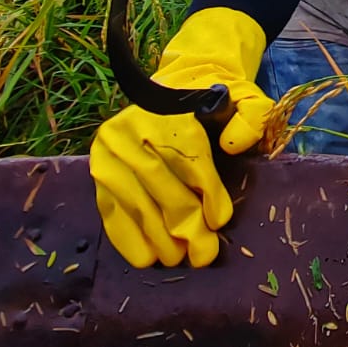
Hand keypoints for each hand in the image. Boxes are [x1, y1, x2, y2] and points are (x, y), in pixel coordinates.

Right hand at [91, 8, 274, 267]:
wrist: (178, 87)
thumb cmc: (215, 103)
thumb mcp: (243, 98)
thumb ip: (249, 116)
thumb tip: (233, 144)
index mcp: (168, 107)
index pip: (187, 155)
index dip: (206, 191)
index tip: (221, 220)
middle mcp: (131, 127)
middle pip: (159, 183)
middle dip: (183, 223)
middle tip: (204, 254)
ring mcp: (109, 150)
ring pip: (134, 201)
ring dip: (156, 237)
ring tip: (178, 259)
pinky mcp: (98, 170)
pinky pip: (110, 209)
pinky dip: (128, 237)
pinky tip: (146, 258)